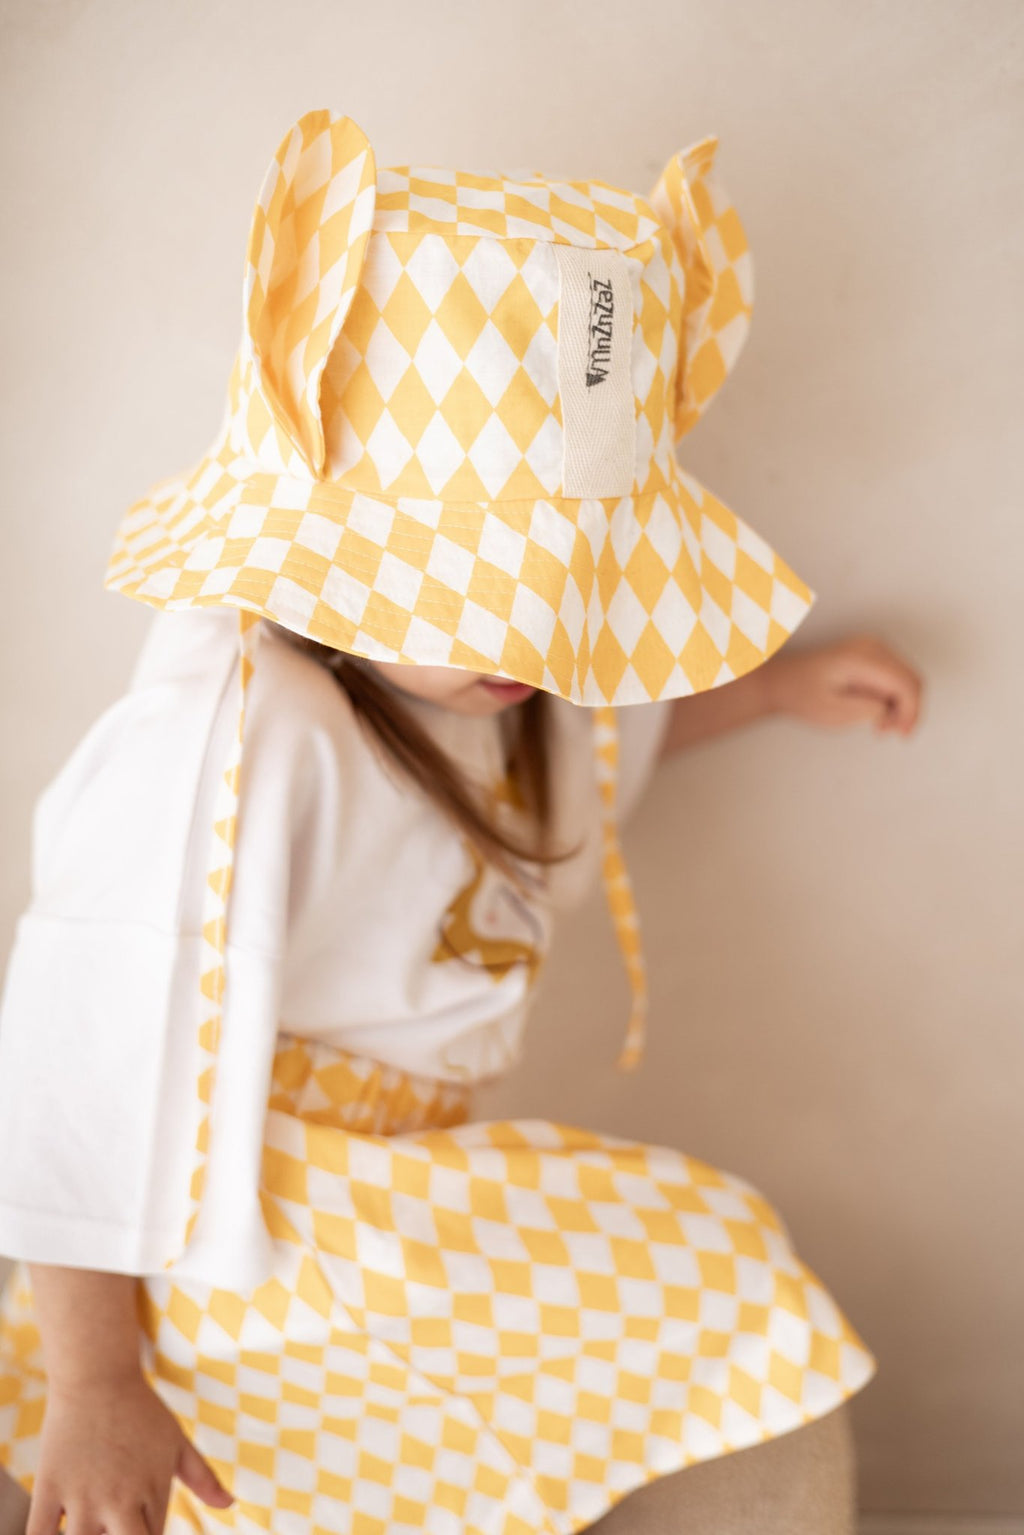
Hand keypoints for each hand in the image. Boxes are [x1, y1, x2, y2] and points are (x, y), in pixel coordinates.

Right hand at [27, 1372, 231, 1534]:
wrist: (97, 1374)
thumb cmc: (141, 1410)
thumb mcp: (176, 1441)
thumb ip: (203, 1477)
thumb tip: (229, 1504)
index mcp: (153, 1491)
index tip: (134, 1526)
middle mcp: (121, 1499)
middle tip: (115, 1526)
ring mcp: (84, 1495)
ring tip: (90, 1526)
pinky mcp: (51, 1487)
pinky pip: (39, 1534)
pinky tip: (56, 1532)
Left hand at [761, 633, 922, 735]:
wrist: (784, 680)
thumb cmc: (801, 695)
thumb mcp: (833, 712)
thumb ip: (867, 710)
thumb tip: (890, 709)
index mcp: (861, 658)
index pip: (906, 683)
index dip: (911, 712)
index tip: (902, 734)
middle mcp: (872, 646)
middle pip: (912, 679)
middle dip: (907, 711)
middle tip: (888, 732)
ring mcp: (874, 646)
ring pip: (907, 679)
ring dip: (900, 705)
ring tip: (878, 725)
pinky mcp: (873, 653)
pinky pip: (897, 676)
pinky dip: (893, 697)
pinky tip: (876, 711)